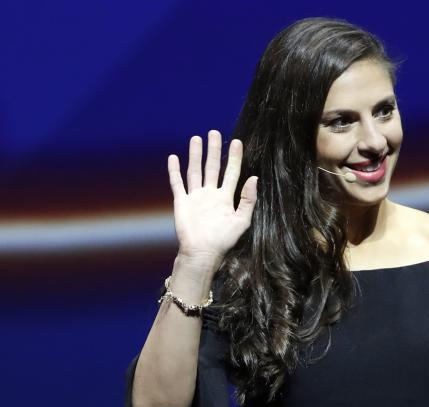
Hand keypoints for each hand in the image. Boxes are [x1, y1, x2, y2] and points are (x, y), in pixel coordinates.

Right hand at [167, 129, 258, 264]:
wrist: (202, 252)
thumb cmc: (223, 240)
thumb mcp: (242, 220)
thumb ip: (248, 200)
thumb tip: (254, 178)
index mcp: (225, 198)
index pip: (231, 173)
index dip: (234, 158)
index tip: (237, 142)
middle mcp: (210, 195)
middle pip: (212, 167)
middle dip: (214, 150)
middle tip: (215, 133)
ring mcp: (195, 197)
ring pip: (195, 171)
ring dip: (196, 155)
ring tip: (197, 138)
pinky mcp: (181, 202)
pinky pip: (177, 183)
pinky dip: (174, 171)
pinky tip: (174, 157)